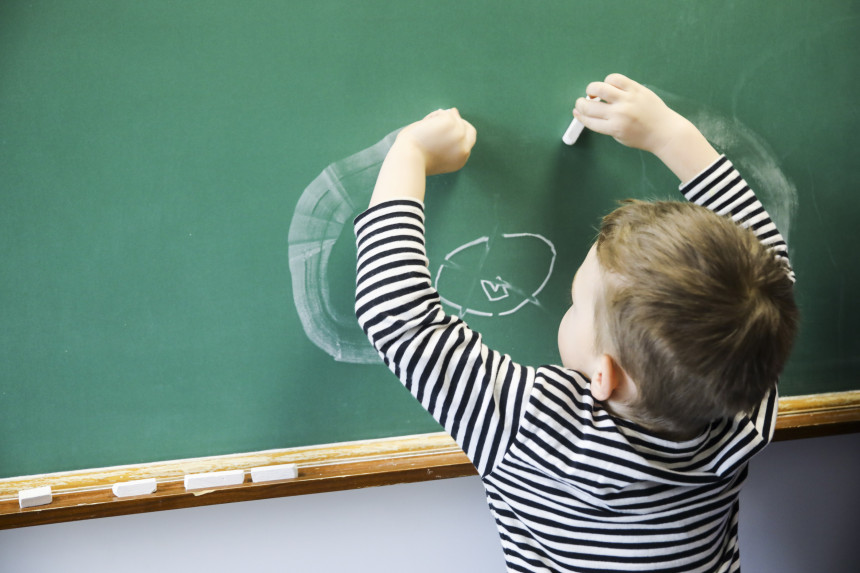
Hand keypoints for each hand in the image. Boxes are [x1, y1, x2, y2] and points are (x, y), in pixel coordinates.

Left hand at [395, 108, 476, 175]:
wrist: (410, 158)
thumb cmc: (414, 158)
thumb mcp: (434, 156)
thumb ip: (444, 144)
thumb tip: (448, 118)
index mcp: (460, 160)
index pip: (467, 142)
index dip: (461, 132)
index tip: (453, 126)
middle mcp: (464, 148)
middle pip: (469, 129)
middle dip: (460, 121)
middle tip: (449, 113)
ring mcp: (459, 135)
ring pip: (454, 118)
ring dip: (438, 118)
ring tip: (424, 127)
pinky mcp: (451, 123)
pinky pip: (443, 113)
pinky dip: (432, 116)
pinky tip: (423, 125)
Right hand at [573, 73, 719, 181]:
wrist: (664, 131)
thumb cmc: (641, 137)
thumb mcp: (619, 137)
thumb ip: (604, 125)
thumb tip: (586, 113)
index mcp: (614, 128)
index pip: (589, 120)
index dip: (579, 116)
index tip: (576, 112)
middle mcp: (619, 113)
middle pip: (589, 106)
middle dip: (581, 104)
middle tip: (583, 102)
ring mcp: (628, 99)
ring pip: (599, 88)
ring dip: (591, 89)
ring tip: (594, 92)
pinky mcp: (636, 88)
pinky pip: (615, 78)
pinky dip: (608, 81)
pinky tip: (610, 87)